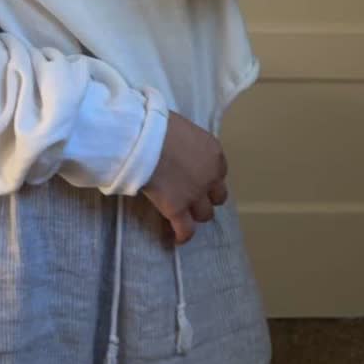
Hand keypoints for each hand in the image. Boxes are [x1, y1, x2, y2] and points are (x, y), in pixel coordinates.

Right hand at [140, 110, 229, 245]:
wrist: (144, 137)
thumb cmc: (158, 124)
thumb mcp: (184, 129)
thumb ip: (189, 144)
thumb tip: (178, 149)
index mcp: (214, 153)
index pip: (219, 172)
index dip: (208, 177)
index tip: (196, 178)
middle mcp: (210, 176)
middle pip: (217, 196)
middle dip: (207, 197)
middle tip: (191, 196)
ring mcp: (195, 194)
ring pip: (204, 214)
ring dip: (195, 214)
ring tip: (182, 214)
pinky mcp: (177, 209)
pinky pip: (185, 230)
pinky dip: (182, 236)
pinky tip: (176, 238)